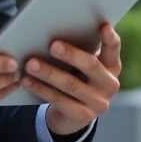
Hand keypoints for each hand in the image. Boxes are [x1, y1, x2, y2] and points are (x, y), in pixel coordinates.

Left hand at [22, 23, 121, 137]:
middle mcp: (109, 84)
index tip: (103, 26)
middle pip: (91, 66)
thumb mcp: (82, 67)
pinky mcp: (83, 115)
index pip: (113, 49)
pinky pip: (58, 100)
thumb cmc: (76, 79)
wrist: (73, 115)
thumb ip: (78, 51)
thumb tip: (53, 31)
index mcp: (111, 66)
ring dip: (49, 73)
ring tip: (31, 64)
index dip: (110, 38)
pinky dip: (41, 89)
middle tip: (53, 45)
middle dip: (71, 54)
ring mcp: (98, 102)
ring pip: (71, 84)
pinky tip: (27, 81)